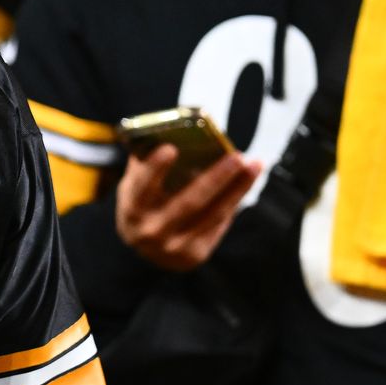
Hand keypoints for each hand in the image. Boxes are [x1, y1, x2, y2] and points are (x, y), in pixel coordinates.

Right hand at [115, 146, 262, 271]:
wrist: (146, 248)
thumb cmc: (143, 203)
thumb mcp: (135, 185)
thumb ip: (148, 162)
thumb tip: (174, 130)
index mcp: (132, 209)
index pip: (142, 187)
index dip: (155, 168)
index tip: (170, 148)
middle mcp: (151, 232)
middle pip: (189, 203)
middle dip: (216, 178)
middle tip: (236, 156)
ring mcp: (174, 247)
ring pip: (213, 213)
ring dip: (237, 188)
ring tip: (253, 165)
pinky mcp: (194, 254)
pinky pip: (219, 223)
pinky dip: (235, 199)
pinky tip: (246, 180)